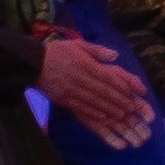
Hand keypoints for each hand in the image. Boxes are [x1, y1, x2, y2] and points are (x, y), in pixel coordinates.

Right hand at [38, 35, 153, 147]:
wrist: (32, 63)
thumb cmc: (57, 52)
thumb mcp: (78, 45)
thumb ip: (98, 50)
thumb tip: (115, 55)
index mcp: (85, 64)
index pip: (107, 77)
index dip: (121, 87)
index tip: (133, 94)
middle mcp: (79, 79)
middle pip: (103, 92)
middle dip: (119, 102)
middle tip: (132, 110)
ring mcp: (71, 91)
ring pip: (93, 103)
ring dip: (109, 111)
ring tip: (122, 117)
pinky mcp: (63, 100)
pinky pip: (80, 109)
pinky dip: (93, 114)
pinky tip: (103, 119)